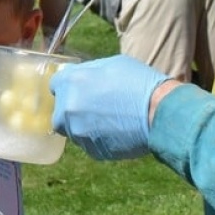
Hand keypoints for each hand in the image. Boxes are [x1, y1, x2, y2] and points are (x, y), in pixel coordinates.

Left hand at [50, 55, 169, 159]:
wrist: (159, 112)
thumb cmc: (139, 82)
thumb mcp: (112, 64)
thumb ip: (89, 72)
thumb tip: (80, 77)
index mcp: (71, 83)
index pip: (55, 85)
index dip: (68, 87)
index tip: (78, 89)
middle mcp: (68, 109)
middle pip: (60, 113)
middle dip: (72, 111)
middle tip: (94, 107)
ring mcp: (79, 133)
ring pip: (74, 131)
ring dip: (85, 126)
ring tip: (110, 120)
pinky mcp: (93, 150)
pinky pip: (89, 144)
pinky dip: (98, 139)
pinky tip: (116, 131)